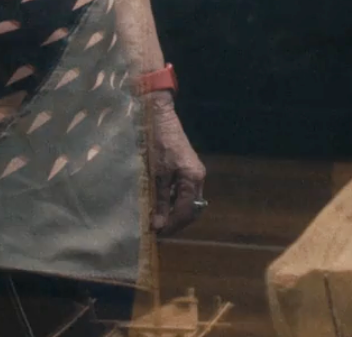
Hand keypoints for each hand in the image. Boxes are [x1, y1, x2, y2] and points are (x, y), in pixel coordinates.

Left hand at [147, 92, 206, 236]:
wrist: (158, 116)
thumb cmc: (157, 144)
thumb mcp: (156, 175)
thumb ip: (159, 200)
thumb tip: (157, 225)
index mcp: (193, 179)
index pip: (186, 212)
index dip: (171, 226)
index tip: (155, 234)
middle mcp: (197, 177)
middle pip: (190, 209)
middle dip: (174, 222)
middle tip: (155, 231)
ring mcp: (192, 173)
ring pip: (186, 202)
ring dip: (172, 213)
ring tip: (155, 220)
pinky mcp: (185, 169)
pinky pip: (181, 192)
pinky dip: (171, 202)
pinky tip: (157, 205)